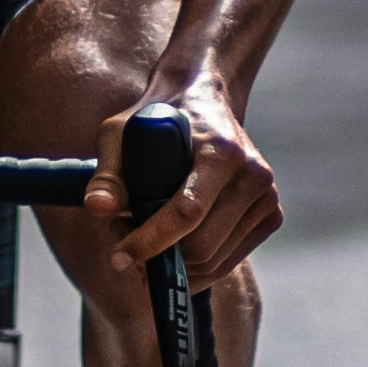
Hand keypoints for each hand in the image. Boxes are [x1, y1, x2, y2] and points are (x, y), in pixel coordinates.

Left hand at [87, 66, 277, 292]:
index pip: (188, 212)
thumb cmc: (156, 119)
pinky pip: (228, 260)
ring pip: (215, 261)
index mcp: (222, 151)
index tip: (119, 257)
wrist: (202, 101)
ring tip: (143, 236)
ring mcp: (266, 196)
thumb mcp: (121, 133)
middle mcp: (253, 174)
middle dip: (158, 256)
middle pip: (202, 246)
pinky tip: (174, 241)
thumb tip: (97, 209)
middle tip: (124, 238)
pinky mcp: (269, 213)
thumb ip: (109, 172)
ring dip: (175, 264)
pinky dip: (197, 265)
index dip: (151, 242)